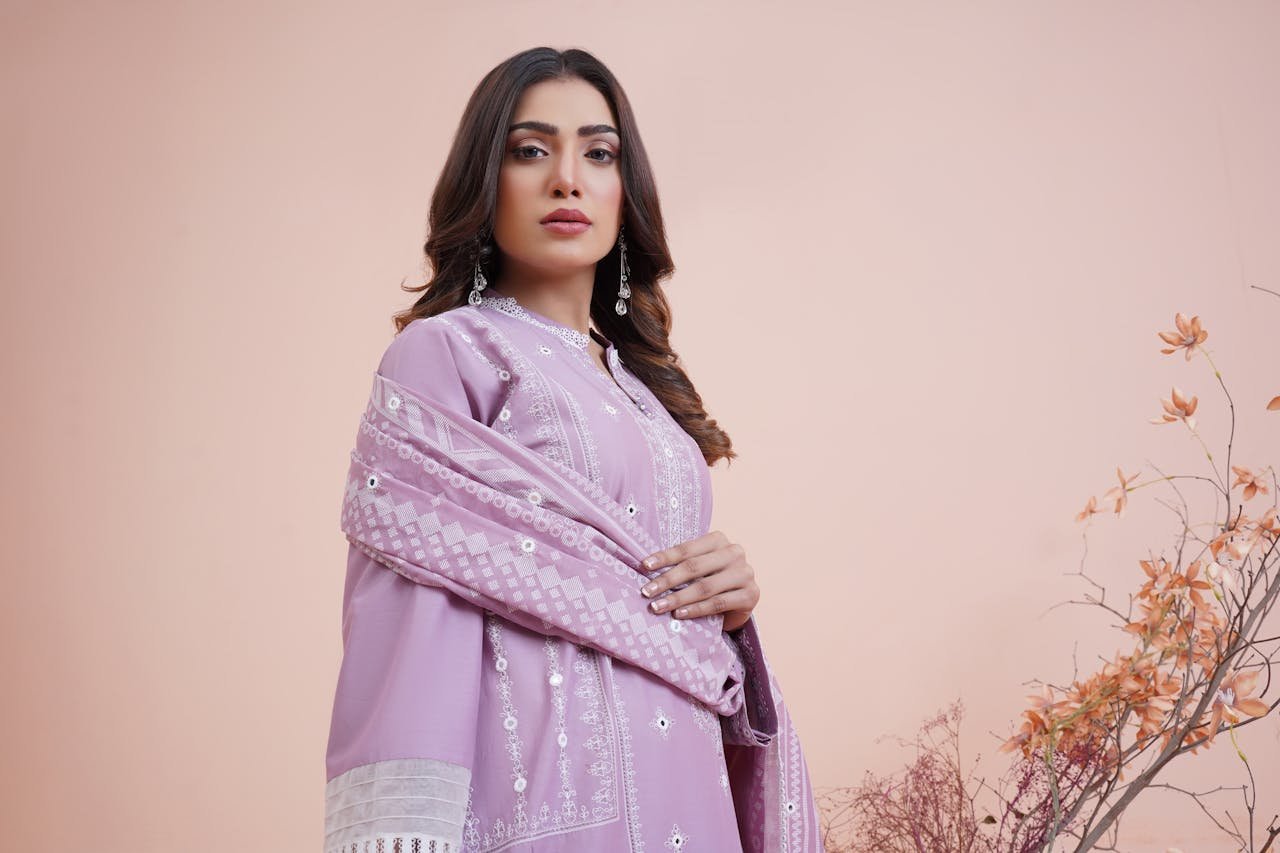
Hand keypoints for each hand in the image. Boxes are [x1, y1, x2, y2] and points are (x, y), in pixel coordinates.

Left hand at [638, 530, 759, 631]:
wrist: (740, 601)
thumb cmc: (712, 580)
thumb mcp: (698, 567)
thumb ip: (681, 564)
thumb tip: (645, 568)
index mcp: (719, 540)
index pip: (686, 549)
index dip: (664, 557)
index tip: (644, 566)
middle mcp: (734, 553)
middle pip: (694, 567)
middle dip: (667, 580)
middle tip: (646, 591)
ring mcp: (745, 573)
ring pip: (705, 587)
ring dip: (677, 598)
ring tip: (658, 606)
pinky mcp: (751, 595)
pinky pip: (718, 603)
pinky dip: (696, 610)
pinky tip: (679, 614)